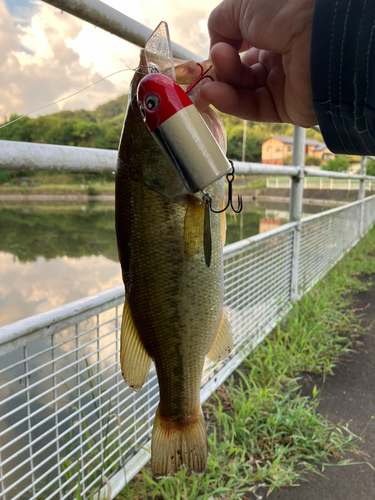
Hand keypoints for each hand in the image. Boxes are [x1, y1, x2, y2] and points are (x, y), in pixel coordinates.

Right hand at [200, 0, 316, 127]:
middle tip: (215, 61)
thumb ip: (221, 24)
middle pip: (241, 70)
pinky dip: (231, 103)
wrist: (317, 34)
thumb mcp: (242, 4)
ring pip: (244, 90)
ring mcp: (284, 82)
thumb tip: (216, 48)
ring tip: (210, 82)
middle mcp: (281, 54)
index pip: (243, 43)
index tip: (214, 50)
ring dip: (223, 85)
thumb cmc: (285, 8)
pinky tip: (215, 94)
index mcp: (275, 27)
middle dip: (223, 67)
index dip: (225, 47)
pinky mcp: (287, 107)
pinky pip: (254, 108)